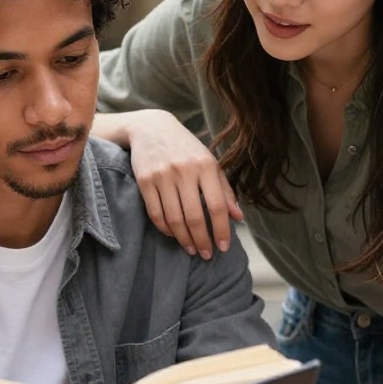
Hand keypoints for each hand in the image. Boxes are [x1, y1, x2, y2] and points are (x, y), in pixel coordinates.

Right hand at [126, 109, 241, 258]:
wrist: (152, 128)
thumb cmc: (186, 149)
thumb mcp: (210, 163)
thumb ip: (225, 190)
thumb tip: (237, 218)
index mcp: (205, 166)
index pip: (217, 205)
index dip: (222, 230)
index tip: (224, 247)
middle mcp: (184, 171)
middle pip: (195, 217)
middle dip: (202, 240)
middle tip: (206, 254)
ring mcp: (162, 176)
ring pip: (174, 219)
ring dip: (184, 239)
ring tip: (191, 249)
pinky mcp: (145, 181)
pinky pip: (156, 214)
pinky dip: (166, 229)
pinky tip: (174, 235)